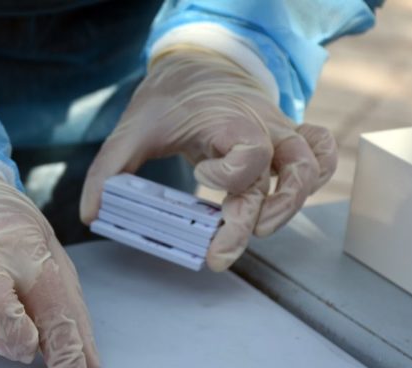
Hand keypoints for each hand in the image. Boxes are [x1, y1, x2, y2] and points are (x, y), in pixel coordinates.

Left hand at [80, 45, 336, 270]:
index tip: (200, 178)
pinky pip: (319, 155)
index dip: (231, 175)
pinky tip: (284, 207)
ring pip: (311, 167)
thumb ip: (108, 168)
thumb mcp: (132, 129)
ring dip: (290, 204)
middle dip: (254, 219)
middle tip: (220, 256)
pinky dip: (315, 179)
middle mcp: (264, 127)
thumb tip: (91, 213)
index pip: (252, 153)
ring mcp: (278, 133)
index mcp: (230, 120)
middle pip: (285, 173)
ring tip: (256, 232)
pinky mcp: (283, 141)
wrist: (197, 68)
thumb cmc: (168, 101)